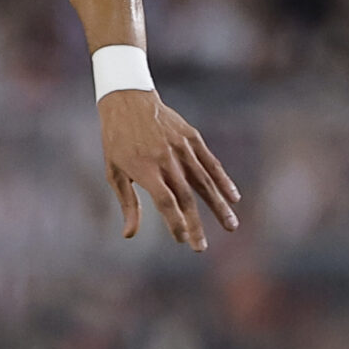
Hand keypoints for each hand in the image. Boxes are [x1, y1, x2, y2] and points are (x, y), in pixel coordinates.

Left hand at [99, 89, 241, 251]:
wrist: (129, 101)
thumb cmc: (116, 141)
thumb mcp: (114, 172)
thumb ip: (127, 203)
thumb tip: (130, 235)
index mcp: (144, 169)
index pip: (164, 201)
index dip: (174, 222)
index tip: (182, 240)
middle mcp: (166, 159)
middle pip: (185, 197)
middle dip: (195, 224)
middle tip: (201, 248)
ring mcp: (182, 148)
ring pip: (204, 181)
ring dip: (219, 206)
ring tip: (231, 226)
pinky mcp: (192, 138)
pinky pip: (211, 163)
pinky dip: (223, 180)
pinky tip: (234, 197)